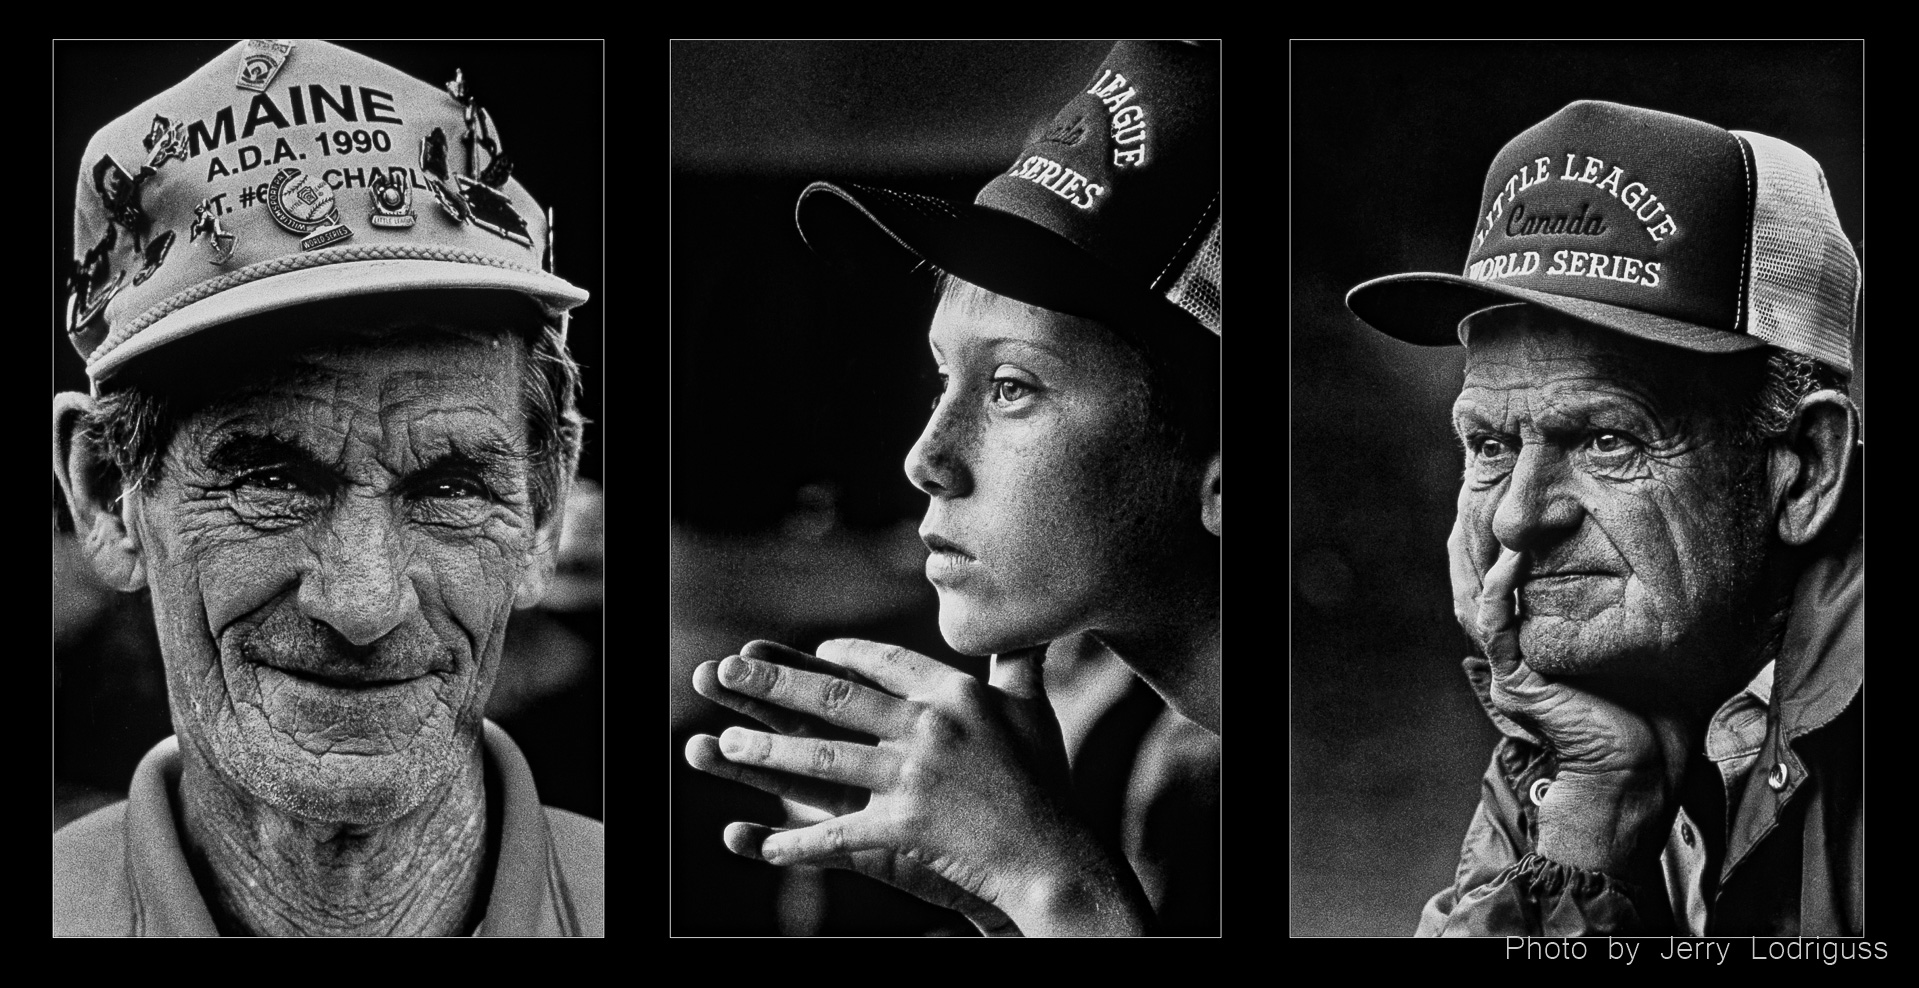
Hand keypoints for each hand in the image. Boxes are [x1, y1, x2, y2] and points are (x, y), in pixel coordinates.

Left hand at [685, 638, 1147, 934]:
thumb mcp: (1031, 709)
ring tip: (723, 745)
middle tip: (725, 672)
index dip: (844, 656)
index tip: (813, 652)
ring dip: (766, 754)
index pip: (886, 663)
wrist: (1058, 855)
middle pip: (835, 699)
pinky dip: (798, 842)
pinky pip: (839, 832)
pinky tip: (761, 843)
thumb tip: (1031, 621)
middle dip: (773, 685)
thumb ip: (1019, 663)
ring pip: (822, 759)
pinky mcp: (904, 825)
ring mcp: (914, 776)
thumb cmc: (1050, 784)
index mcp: (954, 693)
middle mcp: (929, 726)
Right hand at [1449, 519, 1695, 875]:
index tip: (1550, 511)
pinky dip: (1501, 589)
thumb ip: (1641, 615)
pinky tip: (1513, 561)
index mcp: (1545, 645)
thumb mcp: (1645, 649)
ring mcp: (1514, 666)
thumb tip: (1681, 568)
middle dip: (1503, 542)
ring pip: (1490, 597)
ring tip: (1514, 522)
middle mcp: (1522, 653)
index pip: (1527, 585)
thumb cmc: (1650, 718)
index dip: (1528, 548)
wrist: (1639, 772)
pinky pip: (1497, 623)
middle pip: (1498, 585)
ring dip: (1498, 557)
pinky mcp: (1515, 678)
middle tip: (1522, 503)